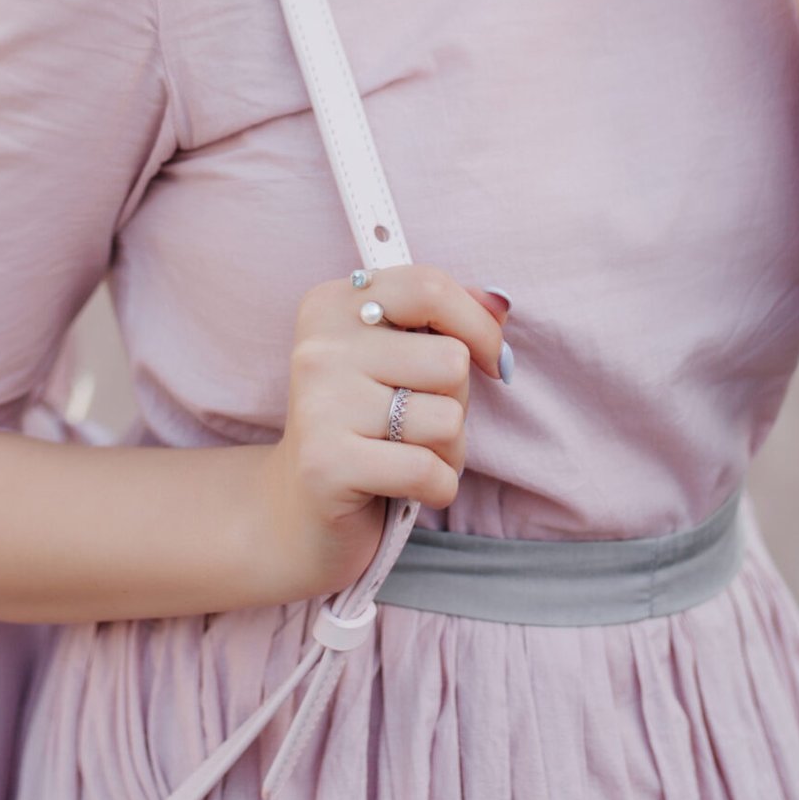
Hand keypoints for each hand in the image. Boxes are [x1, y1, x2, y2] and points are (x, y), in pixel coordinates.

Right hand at [261, 265, 509, 600]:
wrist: (298, 512)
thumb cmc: (365, 426)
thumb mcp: (400, 360)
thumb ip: (448, 322)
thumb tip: (500, 305)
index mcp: (333, 306)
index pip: (428, 287)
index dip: (477, 326)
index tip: (488, 359)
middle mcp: (320, 347)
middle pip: (450, 361)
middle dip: (458, 401)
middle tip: (419, 423)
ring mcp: (319, 405)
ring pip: (448, 419)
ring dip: (449, 451)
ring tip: (410, 455)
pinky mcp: (326, 465)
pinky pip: (429, 471)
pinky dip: (437, 488)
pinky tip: (406, 489)